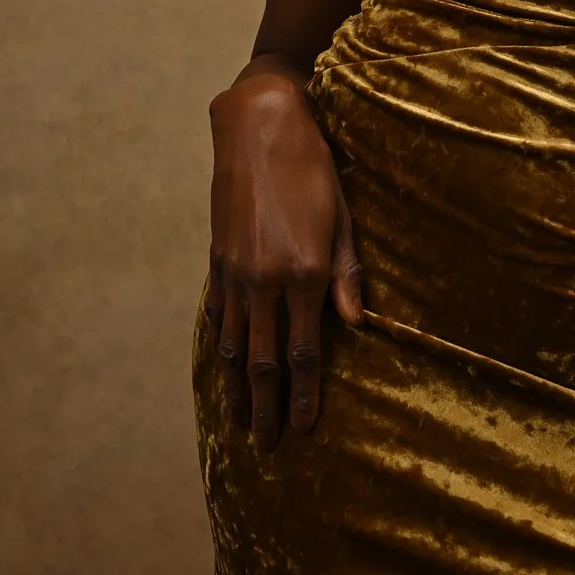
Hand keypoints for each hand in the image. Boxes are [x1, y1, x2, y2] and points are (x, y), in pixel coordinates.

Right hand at [204, 72, 362, 448]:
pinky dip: (221, 347)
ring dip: (239, 388)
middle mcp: (264, 281)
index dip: (304, 395)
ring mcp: (235, 273)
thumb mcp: (341, 219)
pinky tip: (225, 367)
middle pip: (265, 362)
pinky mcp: (217, 260)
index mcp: (302, 273)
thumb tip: (357, 324)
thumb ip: (346, 275)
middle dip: (267, 407)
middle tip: (266, 446)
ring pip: (235, 346)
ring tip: (243, 421)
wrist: (258, 129)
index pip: (304, 353)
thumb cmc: (313, 169)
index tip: (304, 428)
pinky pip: (219, 315)